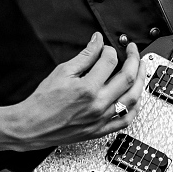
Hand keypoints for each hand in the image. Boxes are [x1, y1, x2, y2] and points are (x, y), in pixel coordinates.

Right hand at [12, 32, 145, 150]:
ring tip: (140, 68)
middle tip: (132, 50)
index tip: (106, 47)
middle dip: (133, 59)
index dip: (109, 49)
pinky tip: (135, 96)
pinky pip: (126, 120)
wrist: (32, 126)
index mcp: (87, 89)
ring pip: (132, 99)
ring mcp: (101, 119)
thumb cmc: (43, 102)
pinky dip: (135, 106)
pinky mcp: (100, 130)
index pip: (109, 61)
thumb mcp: (62, 72)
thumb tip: (97, 41)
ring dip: (140, 80)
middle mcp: (98, 105)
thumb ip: (84, 55)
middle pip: (128, 78)